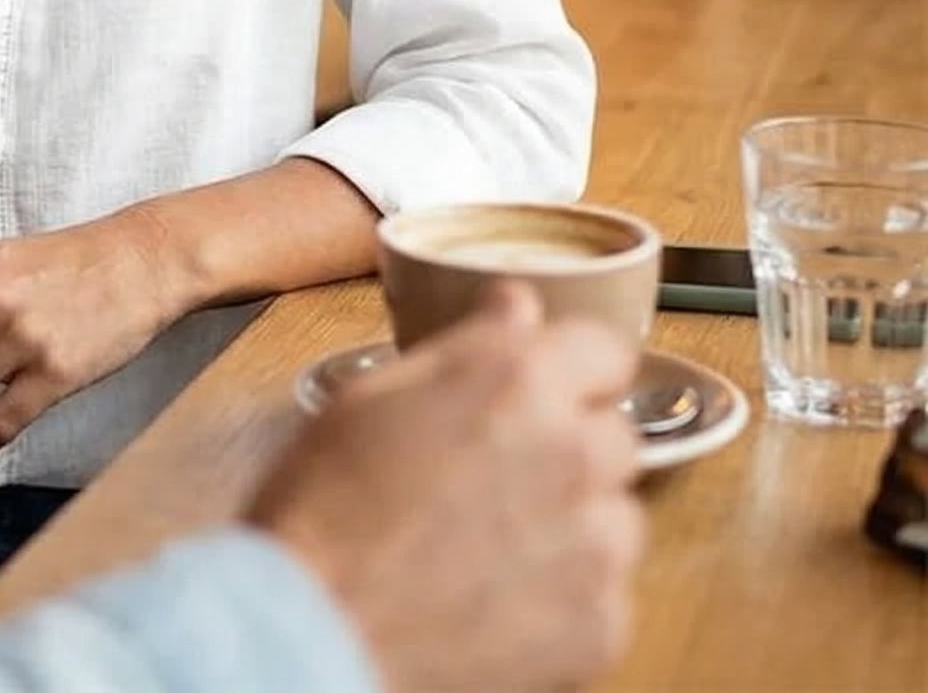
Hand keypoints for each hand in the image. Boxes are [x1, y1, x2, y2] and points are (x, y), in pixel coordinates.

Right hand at [248, 283, 644, 692]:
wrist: (317, 626)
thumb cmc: (327, 506)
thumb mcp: (373, 394)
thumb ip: (467, 348)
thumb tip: (517, 308)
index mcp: (518, 381)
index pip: (603, 349)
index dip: (572, 366)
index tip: (551, 383)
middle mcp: (574, 453)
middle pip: (614, 433)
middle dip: (571, 444)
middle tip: (503, 469)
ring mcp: (596, 546)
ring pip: (617, 515)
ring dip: (576, 520)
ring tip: (496, 540)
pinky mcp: (602, 625)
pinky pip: (608, 593)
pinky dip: (568, 593)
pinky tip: (500, 593)